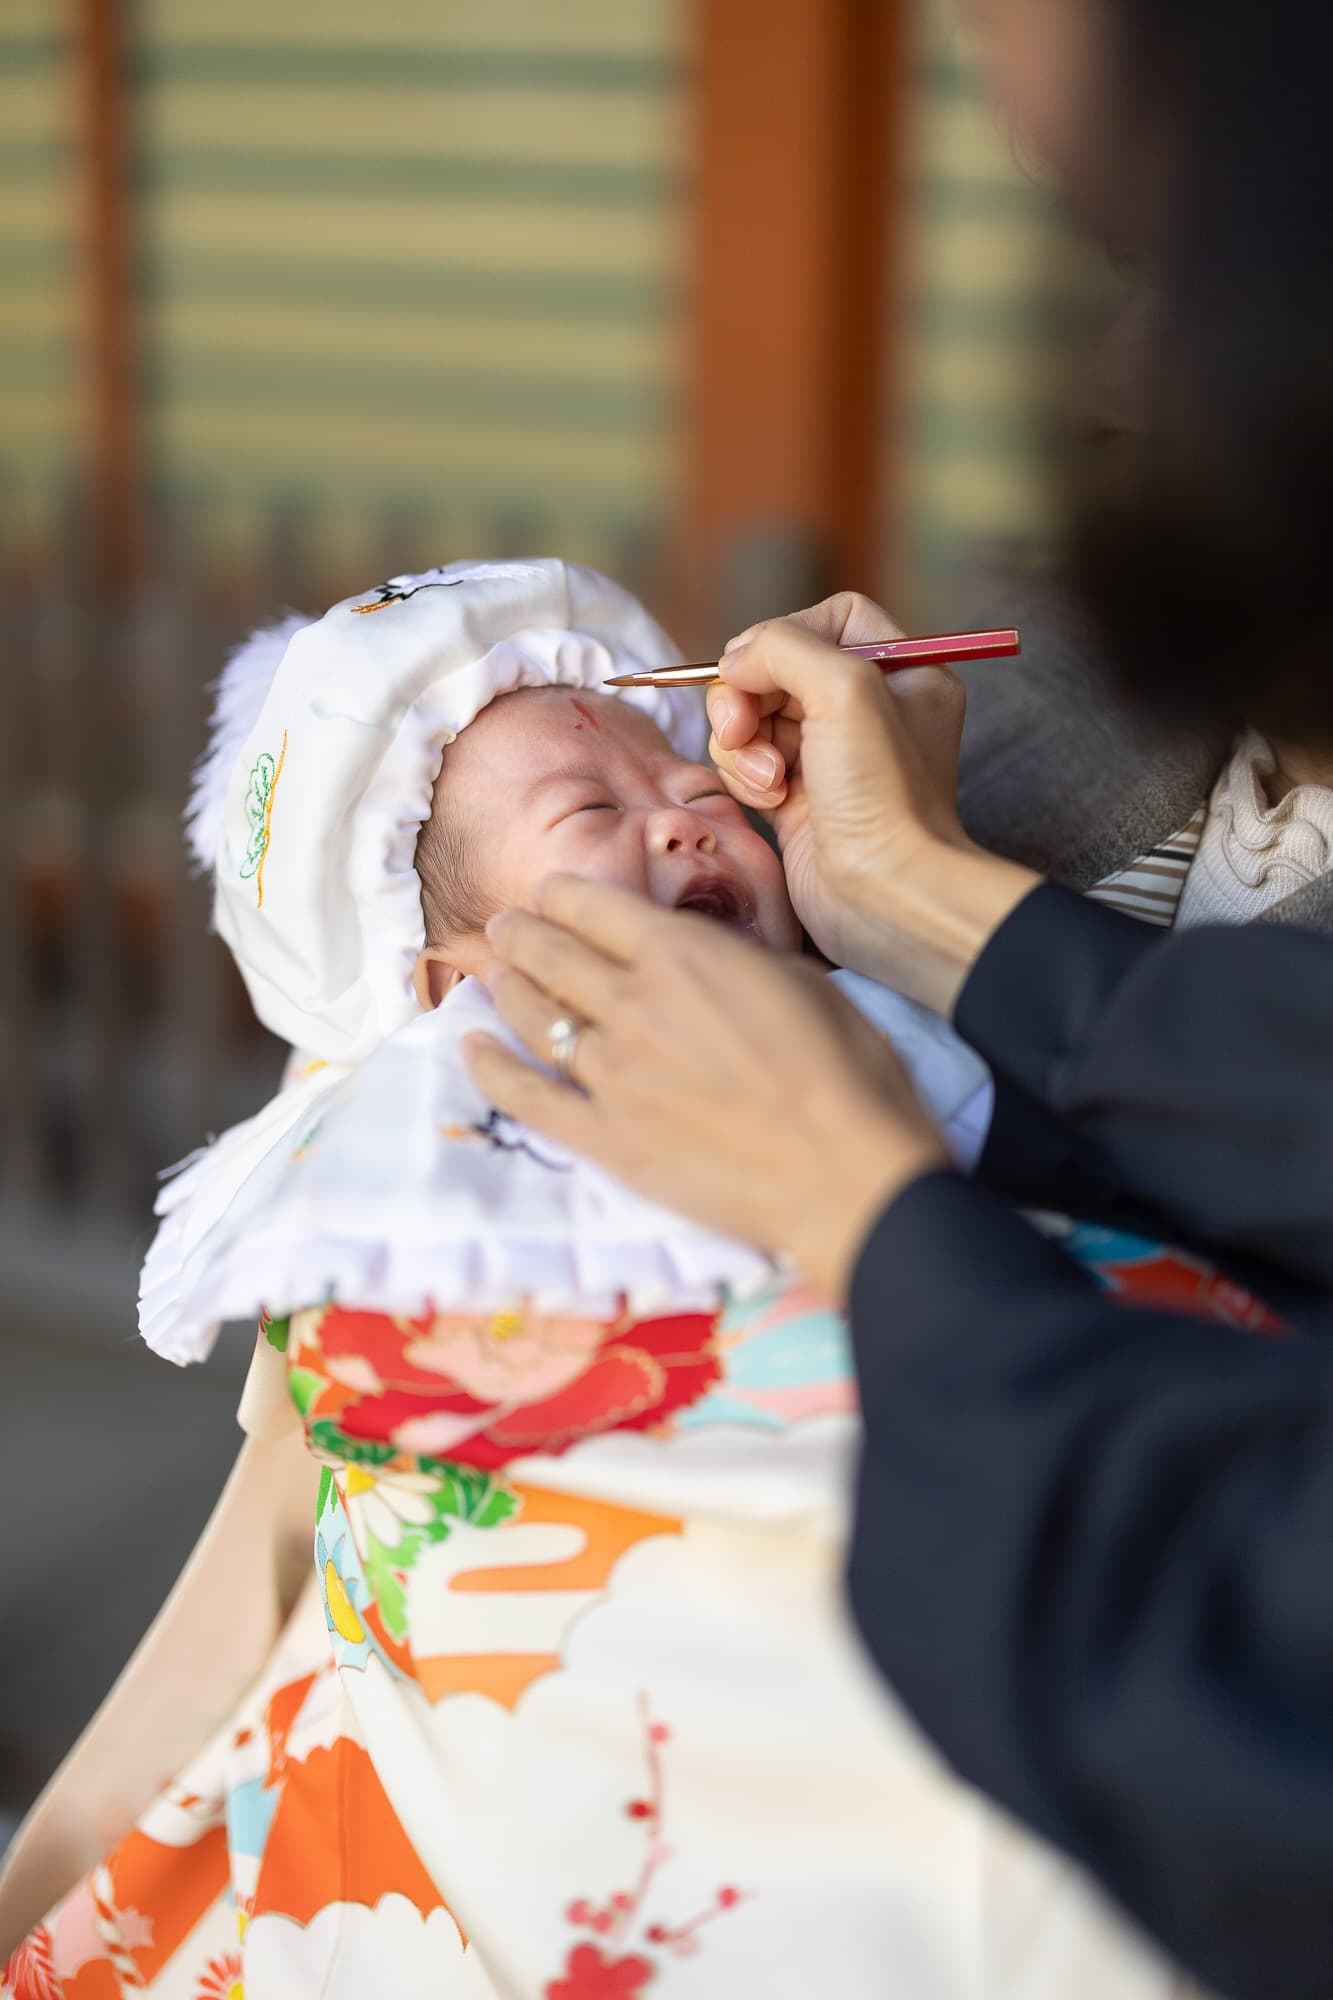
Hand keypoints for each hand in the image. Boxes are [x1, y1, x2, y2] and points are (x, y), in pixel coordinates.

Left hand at [463, 876, 948, 1304]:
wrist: (846, 1173)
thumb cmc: (847, 1072)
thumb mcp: (800, 982)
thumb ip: (732, 963)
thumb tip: (702, 962)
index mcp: (681, 954)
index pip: (593, 907)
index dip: (561, 895)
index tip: (550, 894)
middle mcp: (631, 1003)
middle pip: (550, 954)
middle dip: (521, 934)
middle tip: (506, 928)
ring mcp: (610, 1074)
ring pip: (533, 1016)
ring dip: (505, 987)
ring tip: (493, 974)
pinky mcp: (604, 1138)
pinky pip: (527, 1095)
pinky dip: (491, 1067)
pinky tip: (472, 1048)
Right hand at [706, 593, 1037, 1011]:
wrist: (884, 895)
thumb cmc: (883, 794)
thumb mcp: (845, 689)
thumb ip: (785, 647)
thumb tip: (736, 658)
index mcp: (901, 673)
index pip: (833, 619)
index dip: (788, 634)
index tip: (764, 664)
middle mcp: (867, 709)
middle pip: (779, 666)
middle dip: (749, 694)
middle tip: (742, 727)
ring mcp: (829, 755)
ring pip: (753, 714)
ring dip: (744, 742)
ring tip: (770, 779)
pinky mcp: (796, 797)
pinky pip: (746, 760)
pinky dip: (746, 776)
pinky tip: (771, 802)